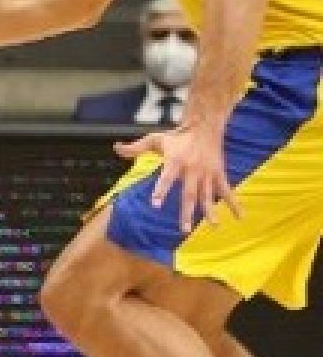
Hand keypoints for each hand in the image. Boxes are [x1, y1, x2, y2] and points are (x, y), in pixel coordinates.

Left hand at [115, 121, 239, 233]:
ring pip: (208, 195)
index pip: (166, 178)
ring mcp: (207, 173)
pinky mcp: (219, 174)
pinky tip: (240, 217)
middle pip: (189, 194)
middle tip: (183, 230)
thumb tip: (116, 148)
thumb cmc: (177, 136)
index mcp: (175, 161)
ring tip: (213, 226)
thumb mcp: (154, 139)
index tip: (156, 204)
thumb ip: (135, 147)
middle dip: (187, 212)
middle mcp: (192, 169)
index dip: (161, 190)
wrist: (204, 126)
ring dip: (210, 211)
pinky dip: (234, 203)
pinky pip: (227, 191)